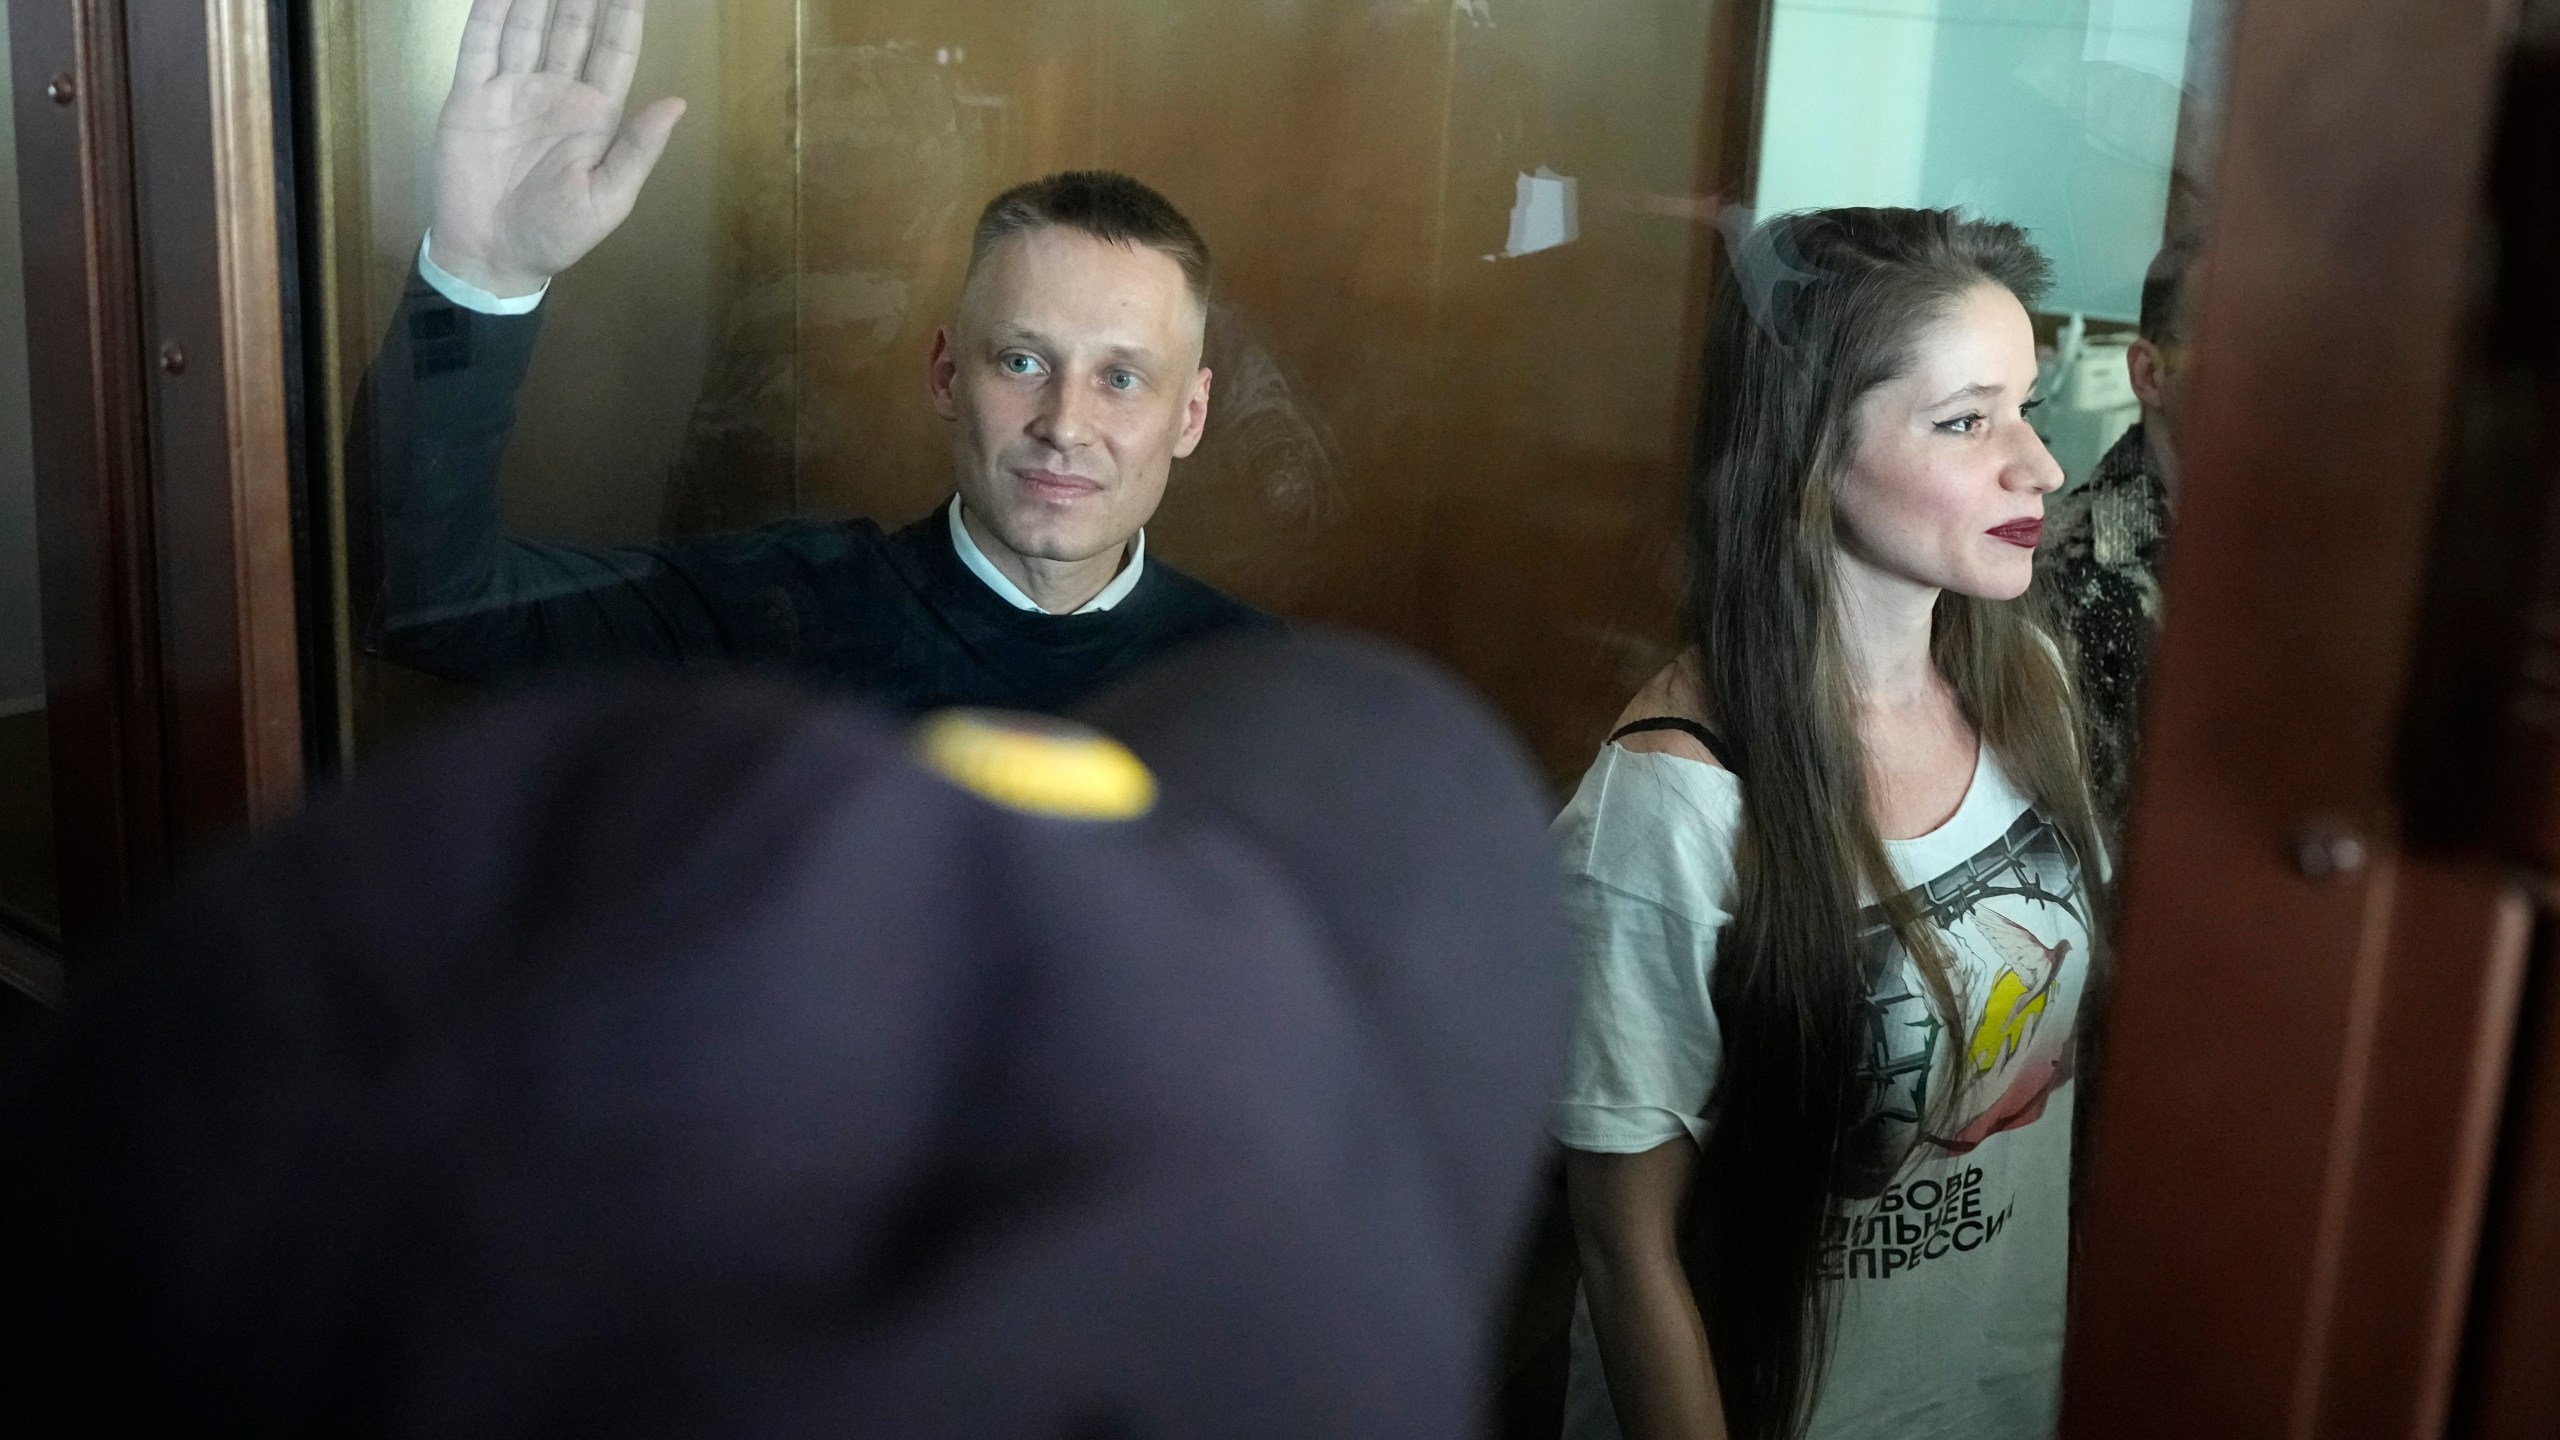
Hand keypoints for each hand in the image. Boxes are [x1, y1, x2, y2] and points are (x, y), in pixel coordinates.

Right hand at [428, 0, 685, 296]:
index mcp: (595, 116)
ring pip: (526, 24)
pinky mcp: (471, 96)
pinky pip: (480, 43)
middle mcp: (556, 92)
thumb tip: (677, 103)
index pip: (614, 50)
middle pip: (571, 26)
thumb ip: (638, 149)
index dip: (624, 13)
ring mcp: (512, 90)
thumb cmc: (555, 235)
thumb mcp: (608, 199)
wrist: (489, 256)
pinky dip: (488, 10)